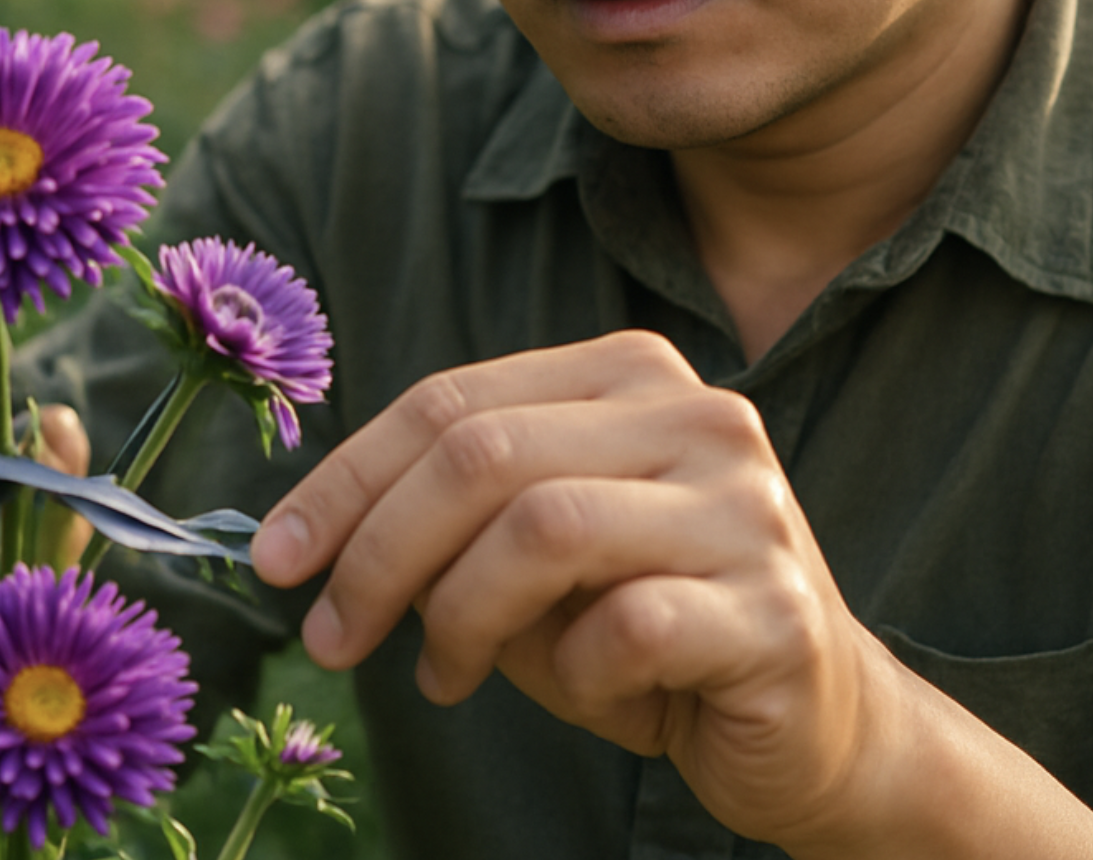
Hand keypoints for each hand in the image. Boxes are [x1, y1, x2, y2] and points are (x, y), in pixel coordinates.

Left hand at [251, 329, 885, 848]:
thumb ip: (453, 522)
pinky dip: (567, 673)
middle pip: (484, 454)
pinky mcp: (776, 606)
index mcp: (630, 374)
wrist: (818, 719)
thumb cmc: (650, 626)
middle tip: (330, 635)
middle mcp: (697, 414)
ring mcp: (745, 504)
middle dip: (377, 549)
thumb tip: (311, 541)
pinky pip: (623, 627)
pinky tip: (577, 692)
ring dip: (459, 616)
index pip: (454, 402)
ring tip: (444, 676)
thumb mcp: (534, 557)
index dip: (346, 478)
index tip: (274, 556)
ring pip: (541, 526)